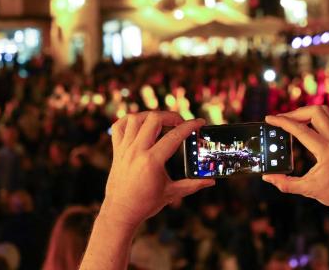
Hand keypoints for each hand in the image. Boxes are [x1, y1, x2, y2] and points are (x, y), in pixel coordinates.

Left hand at [101, 111, 213, 230]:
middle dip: (171, 116)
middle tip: (180, 122)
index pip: (174, 136)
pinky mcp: (117, 150)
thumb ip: (193, 185)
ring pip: (136, 119)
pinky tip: (140, 124)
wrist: (120, 213)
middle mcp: (137, 151)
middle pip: (154, 119)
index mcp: (152, 161)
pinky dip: (130, 120)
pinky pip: (119, 126)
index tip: (200, 122)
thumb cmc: (146, 204)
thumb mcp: (172, 193)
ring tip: (162, 122)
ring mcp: (124, 149)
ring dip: (151, 116)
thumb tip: (211, 181)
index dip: (190, 126)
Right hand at [263, 106, 328, 216]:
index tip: (269, 119)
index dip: (282, 122)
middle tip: (281, 120)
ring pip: (323, 111)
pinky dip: (314, 117)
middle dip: (294, 113)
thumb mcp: (308, 190)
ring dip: (305, 112)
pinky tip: (305, 126)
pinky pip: (328, 118)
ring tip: (292, 121)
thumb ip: (286, 183)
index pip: (301, 130)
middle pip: (314, 112)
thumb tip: (267, 177)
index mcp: (327, 152)